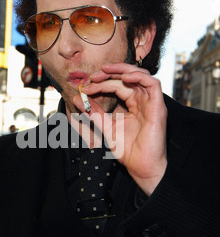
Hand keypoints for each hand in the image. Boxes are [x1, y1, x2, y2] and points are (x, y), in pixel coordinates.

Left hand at [73, 63, 167, 195]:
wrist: (140, 167)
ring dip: (123, 69)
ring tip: (106, 71)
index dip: (102, 83)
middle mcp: (143, 101)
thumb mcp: (105, 126)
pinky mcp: (158, 107)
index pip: (117, 85)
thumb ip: (93, 112)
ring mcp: (152, 103)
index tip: (86, 87)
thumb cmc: (128, 150)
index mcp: (133, 104)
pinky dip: (139, 77)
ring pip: (141, 75)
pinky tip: (124, 77)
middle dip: (110, 73)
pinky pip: (153, 84)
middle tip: (93, 76)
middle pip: (128, 77)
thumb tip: (77, 98)